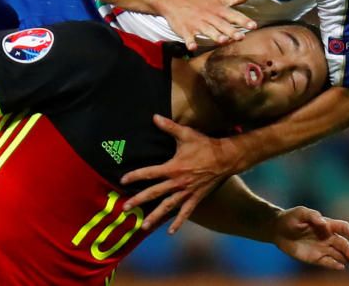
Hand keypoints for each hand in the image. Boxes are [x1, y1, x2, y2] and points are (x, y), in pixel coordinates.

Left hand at [121, 115, 240, 233]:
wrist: (226, 158)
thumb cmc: (205, 145)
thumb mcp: (186, 134)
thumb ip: (169, 126)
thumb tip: (154, 116)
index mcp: (173, 168)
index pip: (149, 173)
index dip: (135, 176)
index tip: (122, 180)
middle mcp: (178, 183)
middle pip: (155, 193)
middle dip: (139, 200)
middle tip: (125, 208)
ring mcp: (187, 192)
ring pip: (168, 207)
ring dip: (155, 217)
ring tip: (143, 226)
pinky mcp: (196, 198)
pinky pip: (186, 213)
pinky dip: (178, 222)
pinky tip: (170, 232)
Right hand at [159, 0, 255, 50]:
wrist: (175, 1)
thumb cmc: (202, 2)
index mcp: (219, 10)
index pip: (233, 15)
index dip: (244, 20)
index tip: (253, 26)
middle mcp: (209, 17)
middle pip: (221, 24)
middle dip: (231, 31)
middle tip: (241, 37)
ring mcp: (197, 24)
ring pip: (207, 30)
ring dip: (214, 35)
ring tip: (222, 40)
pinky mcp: (185, 30)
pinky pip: (188, 37)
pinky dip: (190, 42)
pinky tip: (192, 47)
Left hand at [272, 206, 348, 269]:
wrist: (277, 229)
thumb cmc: (290, 218)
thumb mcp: (300, 212)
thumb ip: (313, 216)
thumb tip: (324, 223)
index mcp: (326, 225)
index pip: (341, 227)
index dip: (348, 230)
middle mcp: (327, 237)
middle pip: (342, 244)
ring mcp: (322, 248)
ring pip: (338, 254)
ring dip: (347, 259)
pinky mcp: (315, 258)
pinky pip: (328, 262)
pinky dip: (335, 265)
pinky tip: (340, 266)